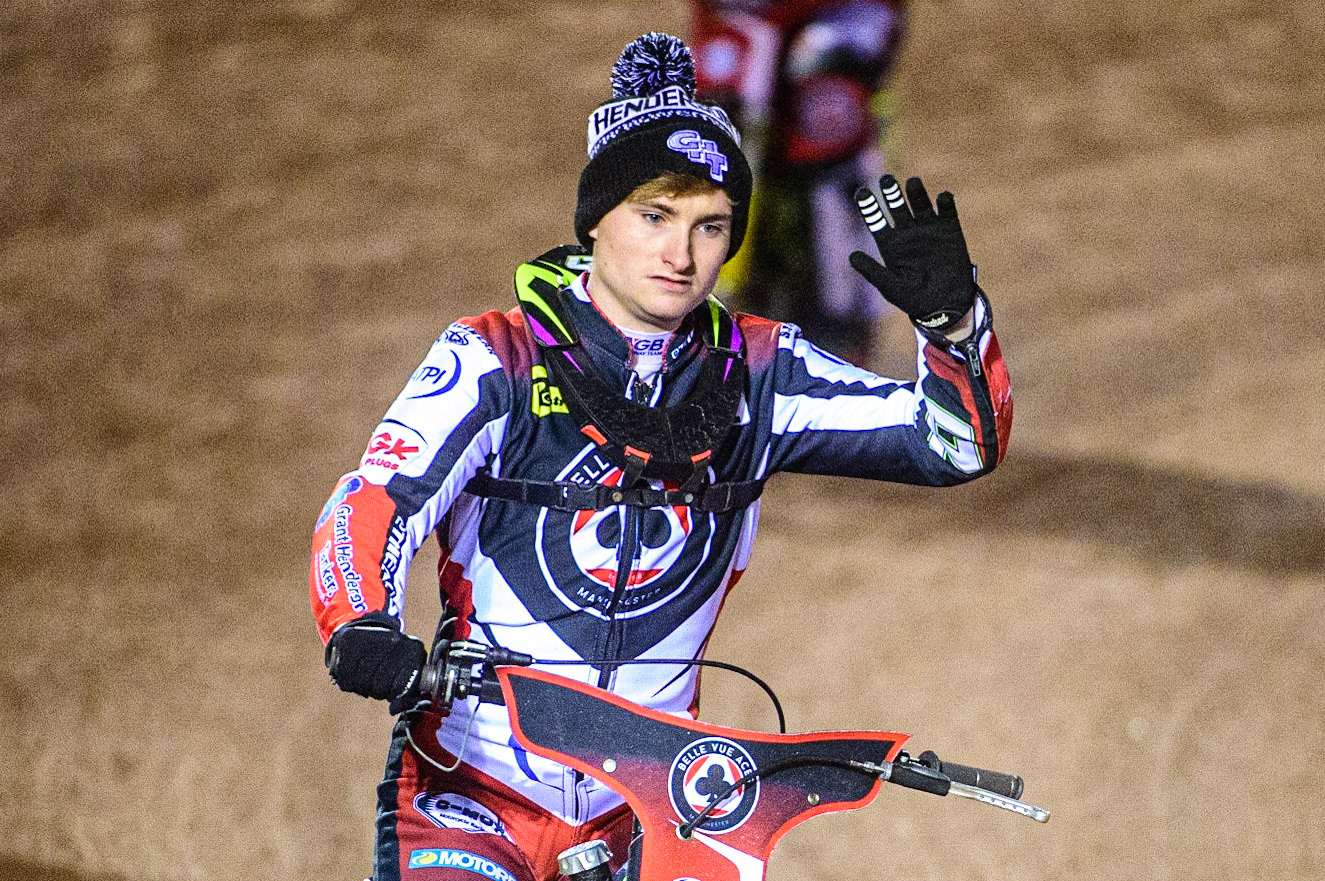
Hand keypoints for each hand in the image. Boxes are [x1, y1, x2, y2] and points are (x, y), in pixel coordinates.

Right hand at [326, 615, 425, 711]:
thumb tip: (394, 709)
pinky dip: (349, 683)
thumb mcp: (407, 668)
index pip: (402, 687)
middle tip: (379, 682)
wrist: (366, 629)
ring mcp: (371, 640)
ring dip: (364, 687)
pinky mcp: (348, 642)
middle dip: (380, 691)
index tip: (394, 692)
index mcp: (412, 648)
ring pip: (362, 685)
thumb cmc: (391, 656)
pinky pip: (346, 680)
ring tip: (368, 676)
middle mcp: (393, 640)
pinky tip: (355, 672)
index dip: (396, 696)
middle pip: (381, 687)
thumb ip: (408, 691)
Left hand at [848, 175, 975, 332]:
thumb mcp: (890, 287)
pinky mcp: (950, 230)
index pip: (876, 219)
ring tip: (913, 183)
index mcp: (890, 243)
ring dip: (916, 192)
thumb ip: (872, 271)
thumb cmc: (914, 299)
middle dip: (891, 192)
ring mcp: (929, 229)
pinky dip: (945, 202)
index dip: (869, 206)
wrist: (945, 305)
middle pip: (896, 206)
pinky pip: (947, 211)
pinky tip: (942, 197)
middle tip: (887, 180)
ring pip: (920, 203)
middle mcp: (908, 232)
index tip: (861, 193)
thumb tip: (851, 256)